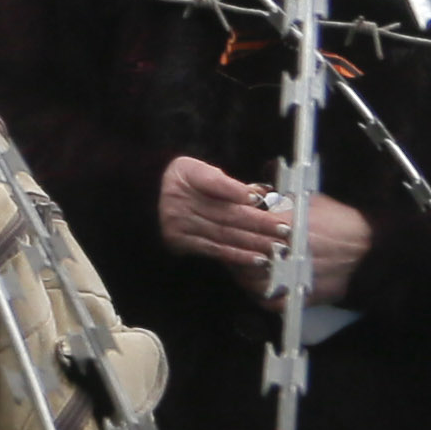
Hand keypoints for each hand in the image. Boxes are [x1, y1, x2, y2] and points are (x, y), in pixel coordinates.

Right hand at [156, 154, 285, 271]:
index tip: (266, 202)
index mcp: (188, 176)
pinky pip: (215, 250)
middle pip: (228, 214)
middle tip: (286, 231)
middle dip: (260, 224)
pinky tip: (257, 259)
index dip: (243, 195)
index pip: (220, 186)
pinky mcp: (181, 242)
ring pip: (224, 235)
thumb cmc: (183, 181)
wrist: (144, 196)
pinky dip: (238, 256)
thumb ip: (227, 182)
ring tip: (278, 248)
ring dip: (254, 243)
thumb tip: (259, 194)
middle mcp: (181, 201)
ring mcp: (180, 224)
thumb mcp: (199, 169)